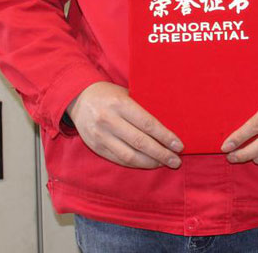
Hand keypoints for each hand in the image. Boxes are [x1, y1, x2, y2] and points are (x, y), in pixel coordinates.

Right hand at [67, 82, 183, 168]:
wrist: (78, 98)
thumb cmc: (109, 95)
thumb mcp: (126, 94)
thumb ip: (143, 107)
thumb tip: (169, 123)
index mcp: (120, 104)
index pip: (147, 124)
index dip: (165, 136)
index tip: (179, 145)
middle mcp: (109, 120)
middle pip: (140, 142)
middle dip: (161, 153)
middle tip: (176, 160)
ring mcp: (101, 136)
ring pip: (129, 155)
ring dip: (150, 162)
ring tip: (164, 164)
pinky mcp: (96, 147)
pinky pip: (119, 159)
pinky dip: (135, 163)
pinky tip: (147, 163)